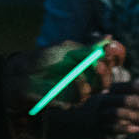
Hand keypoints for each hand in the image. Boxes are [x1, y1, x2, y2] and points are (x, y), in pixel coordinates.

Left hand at [9, 38, 126, 113]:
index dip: (114, 57)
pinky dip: (83, 84)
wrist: (24, 73)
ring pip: (100, 88)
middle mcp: (86, 78)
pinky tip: (77, 76)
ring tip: (97, 64)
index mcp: (87, 64)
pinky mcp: (71, 101)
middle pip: (108, 77)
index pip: (108, 63)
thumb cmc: (43, 59)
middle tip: (107, 57)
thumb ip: (88, 48)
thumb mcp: (67, 49)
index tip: (114, 49)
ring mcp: (80, 91)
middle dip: (110, 67)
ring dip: (102, 76)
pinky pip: (84, 96)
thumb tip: (109, 37)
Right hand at [83, 79, 138, 138]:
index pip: (131, 86)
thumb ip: (134, 98)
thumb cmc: (103, 108)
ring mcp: (100, 114)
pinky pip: (113, 128)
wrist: (76, 121)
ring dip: (138, 117)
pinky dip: (126, 128)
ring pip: (119, 113)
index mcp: (110, 90)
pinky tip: (137, 129)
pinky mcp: (98, 128)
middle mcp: (104, 100)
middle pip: (126, 99)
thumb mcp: (115, 98)